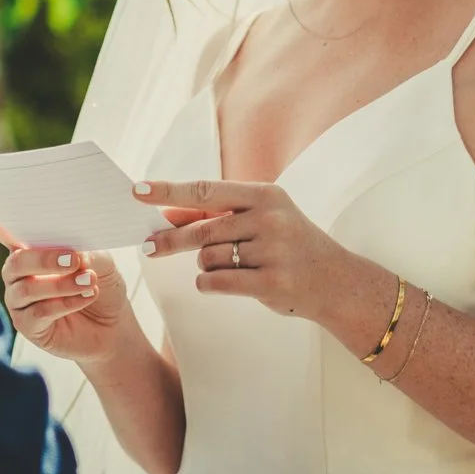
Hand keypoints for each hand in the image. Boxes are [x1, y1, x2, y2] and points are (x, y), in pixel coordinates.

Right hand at [0, 245, 129, 363]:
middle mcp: (17, 274)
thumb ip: (86, 253)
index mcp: (29, 249)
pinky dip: (65, 303)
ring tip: (89, 280)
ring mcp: (19, 301)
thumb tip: (74, 254)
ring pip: (26, 289)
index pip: (5, 232)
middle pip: (15, 262)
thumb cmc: (99, 284)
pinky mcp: (26, 326)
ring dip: (61, 284)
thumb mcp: (101, 261)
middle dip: (44, 259)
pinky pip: (39, 312)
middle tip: (74, 259)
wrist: (112, 324)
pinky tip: (86, 296)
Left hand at [135, 179, 353, 318]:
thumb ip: (218, 214)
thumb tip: (168, 212)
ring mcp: (272, 251)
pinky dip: (210, 283)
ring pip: (208, 258)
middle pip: (201, 229)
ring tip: (233, 266)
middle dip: (171, 239)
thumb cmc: (290, 245)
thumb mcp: (261, 218)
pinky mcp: (270, 282)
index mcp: (265, 195)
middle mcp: (269, 218)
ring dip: (207, 265)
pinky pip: (216, 282)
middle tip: (148, 246)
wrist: (336, 281)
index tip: (138, 191)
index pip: (206, 190)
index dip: (169, 191)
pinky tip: (224, 282)